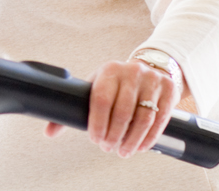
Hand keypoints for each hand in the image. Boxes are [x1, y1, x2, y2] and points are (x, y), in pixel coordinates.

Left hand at [44, 59, 179, 157]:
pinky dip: (149, 137)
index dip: (98, 123)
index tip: (95, 139)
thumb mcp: (96, 87)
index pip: (100, 99)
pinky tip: (141, 147)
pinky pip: (160, 119)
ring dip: (132, 140)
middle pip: (122, 111)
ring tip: (123, 151)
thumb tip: (49, 133)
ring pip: (143, 118)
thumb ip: (74, 109)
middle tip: (108, 148)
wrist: (151, 68)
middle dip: (114, 135)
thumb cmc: (116, 84)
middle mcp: (131, 72)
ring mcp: (152, 80)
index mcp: (109, 70)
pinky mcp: (169, 89)